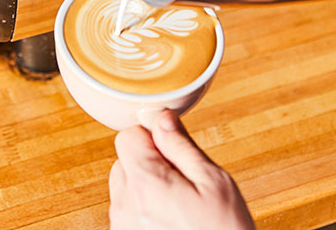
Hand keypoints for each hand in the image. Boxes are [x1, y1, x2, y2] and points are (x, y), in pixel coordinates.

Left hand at [109, 109, 253, 229]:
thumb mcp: (215, 183)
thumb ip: (182, 146)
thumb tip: (160, 116)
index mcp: (145, 183)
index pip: (127, 136)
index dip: (153, 138)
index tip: (174, 152)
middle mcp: (124, 205)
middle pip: (124, 162)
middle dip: (150, 165)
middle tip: (184, 185)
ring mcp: (121, 226)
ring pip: (125, 188)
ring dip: (146, 190)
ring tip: (180, 209)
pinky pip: (127, 213)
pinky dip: (144, 213)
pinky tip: (172, 224)